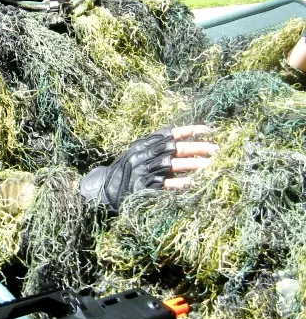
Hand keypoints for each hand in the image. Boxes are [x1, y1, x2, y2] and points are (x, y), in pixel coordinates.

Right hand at [80, 125, 216, 211]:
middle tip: (216, 149)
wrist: (102, 189)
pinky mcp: (142, 187)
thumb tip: (182, 144)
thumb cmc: (123, 172)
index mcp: (142, 145)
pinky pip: (163, 184)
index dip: (187, 130)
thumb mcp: (136, 154)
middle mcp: (142, 155)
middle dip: (196, 148)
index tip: (207, 129)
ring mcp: (142, 171)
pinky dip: (177, 183)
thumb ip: (154, 149)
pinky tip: (191, 183)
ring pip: (171, 164)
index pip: (167, 134)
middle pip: (173, 148)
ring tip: (210, 165)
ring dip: (192, 164)